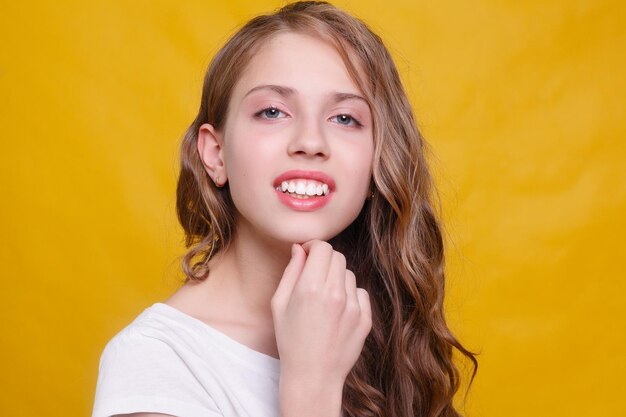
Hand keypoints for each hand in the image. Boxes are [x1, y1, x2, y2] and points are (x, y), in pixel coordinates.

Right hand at [271, 240, 371, 414]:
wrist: (313, 376)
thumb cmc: (290, 340)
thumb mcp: (279, 304)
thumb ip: (291, 272)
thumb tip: (299, 248)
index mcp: (311, 287)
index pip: (322, 248)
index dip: (314, 247)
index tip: (308, 254)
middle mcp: (335, 293)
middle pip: (337, 257)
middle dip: (325, 260)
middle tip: (314, 276)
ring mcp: (353, 307)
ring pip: (349, 274)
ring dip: (337, 279)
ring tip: (324, 300)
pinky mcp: (365, 319)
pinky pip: (360, 293)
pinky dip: (349, 296)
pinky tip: (337, 312)